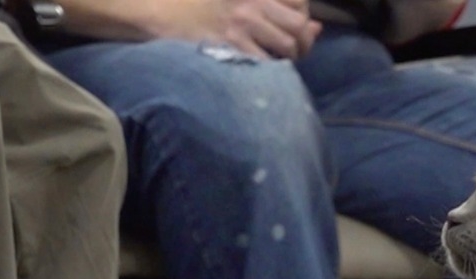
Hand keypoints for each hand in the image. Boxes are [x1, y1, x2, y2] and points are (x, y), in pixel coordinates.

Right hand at [148, 0, 321, 58]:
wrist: (158, 13)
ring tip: (272, 63)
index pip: (300, 4)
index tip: (292, 30)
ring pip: (288, 47)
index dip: (303, 20)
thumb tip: (317, 28)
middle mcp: (253, 3)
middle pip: (299, 27)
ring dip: (286, 60)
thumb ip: (276, 9)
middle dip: (302, 44)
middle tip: (289, 54)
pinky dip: (269, 73)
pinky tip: (259, 74)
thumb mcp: (235, 0)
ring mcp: (242, 24)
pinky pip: (266, 64)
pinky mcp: (231, 45)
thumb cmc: (195, 7)